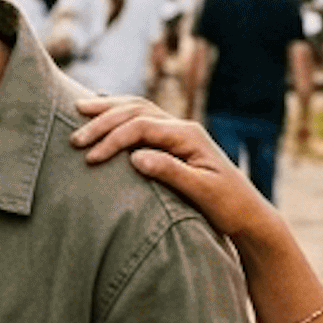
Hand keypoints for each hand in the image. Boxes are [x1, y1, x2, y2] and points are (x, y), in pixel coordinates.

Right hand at [69, 95, 275, 241]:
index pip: (140, 127)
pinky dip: (119, 115)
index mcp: (188, 135)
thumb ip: (170, 171)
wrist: (248, 214)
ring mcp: (178, 132)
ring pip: (137, 108)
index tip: (89, 159)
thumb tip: (136, 157)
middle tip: (74, 138)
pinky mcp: (173, 142)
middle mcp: (183, 127)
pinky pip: (141, 119)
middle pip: (135, 111)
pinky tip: (103, 116)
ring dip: (108, 110)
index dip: (112, 139)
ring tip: (78, 111)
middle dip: (102, 121)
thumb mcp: (201, 192)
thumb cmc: (228, 206)